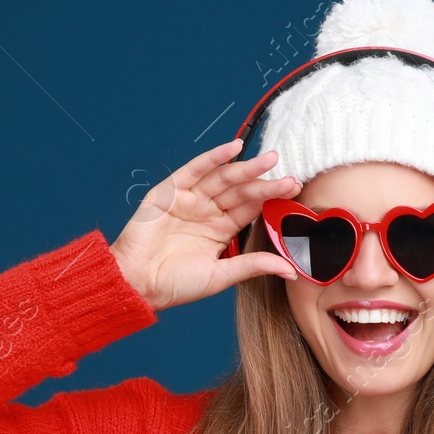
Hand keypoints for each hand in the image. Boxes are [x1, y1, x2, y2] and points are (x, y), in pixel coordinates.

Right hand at [109, 138, 298, 309]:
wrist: (138, 285)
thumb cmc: (175, 284)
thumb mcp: (221, 276)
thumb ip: (253, 266)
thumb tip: (290, 269)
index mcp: (220, 229)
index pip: (250, 209)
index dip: (271, 200)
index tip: (294, 191)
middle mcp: (207, 211)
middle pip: (241, 192)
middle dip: (265, 184)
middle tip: (291, 178)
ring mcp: (190, 199)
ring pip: (223, 179)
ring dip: (246, 168)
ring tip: (271, 160)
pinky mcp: (171, 192)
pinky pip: (195, 170)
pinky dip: (213, 157)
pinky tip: (234, 148)